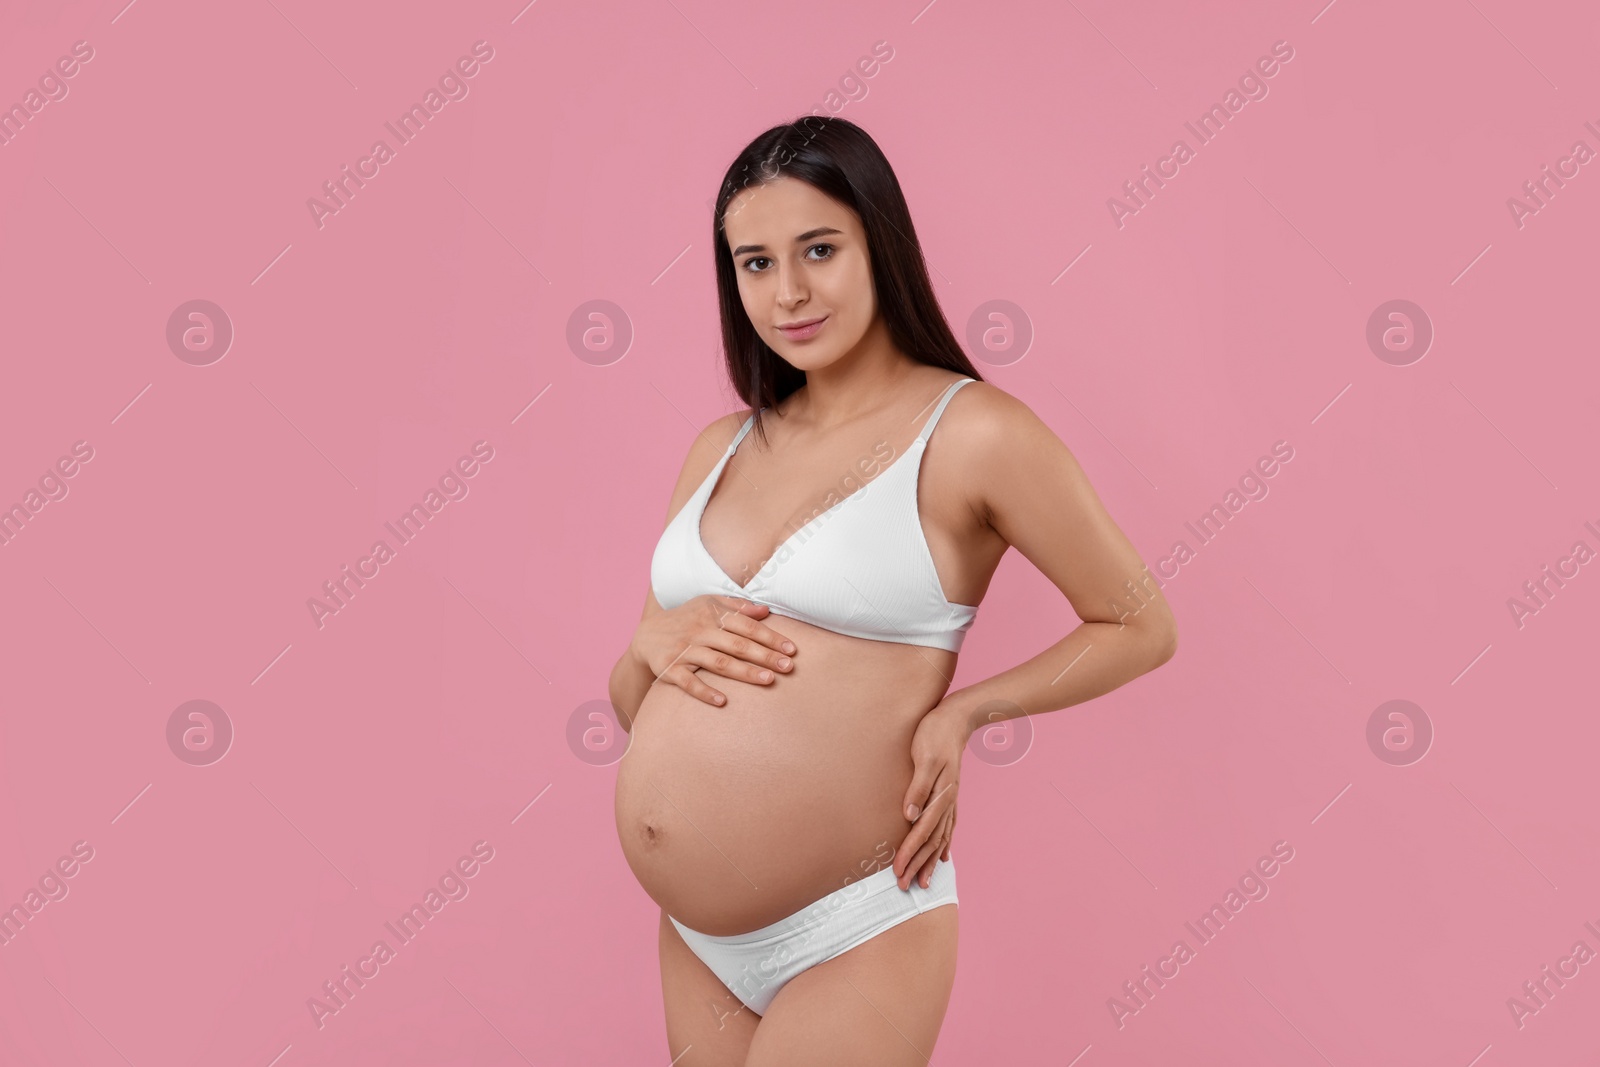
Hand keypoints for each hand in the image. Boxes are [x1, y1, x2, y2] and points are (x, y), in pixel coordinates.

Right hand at [631, 594, 795, 705]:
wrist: (646, 636)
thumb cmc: (686, 620)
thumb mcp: (708, 605)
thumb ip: (737, 606)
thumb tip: (766, 610)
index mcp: (712, 614)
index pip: (747, 626)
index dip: (770, 637)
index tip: (792, 649)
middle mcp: (699, 631)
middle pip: (737, 644)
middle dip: (765, 656)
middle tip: (788, 667)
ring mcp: (684, 650)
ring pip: (718, 663)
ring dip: (744, 672)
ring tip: (768, 681)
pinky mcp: (669, 668)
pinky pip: (688, 682)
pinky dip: (704, 692)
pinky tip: (723, 701)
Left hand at [894, 702, 971, 890]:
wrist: (956, 718)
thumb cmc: (935, 734)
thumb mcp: (923, 757)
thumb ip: (917, 787)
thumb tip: (909, 816)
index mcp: (940, 794)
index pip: (922, 831)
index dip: (909, 853)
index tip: (897, 872)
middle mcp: (947, 801)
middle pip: (932, 841)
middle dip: (918, 865)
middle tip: (904, 887)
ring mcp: (950, 799)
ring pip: (941, 838)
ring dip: (930, 861)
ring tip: (924, 881)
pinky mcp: (949, 794)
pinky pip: (948, 826)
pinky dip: (945, 844)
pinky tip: (943, 856)